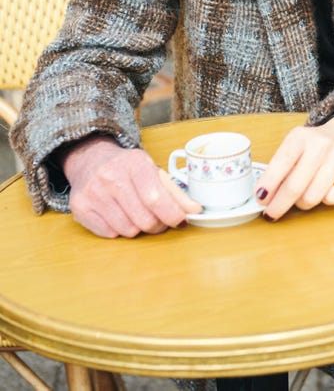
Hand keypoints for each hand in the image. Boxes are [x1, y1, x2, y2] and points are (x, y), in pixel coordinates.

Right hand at [62, 134, 201, 237]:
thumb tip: (194, 211)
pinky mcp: (80, 208)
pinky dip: (119, 230)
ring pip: (128, 230)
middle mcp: (111, 176)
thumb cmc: (127, 168)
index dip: (172, 214)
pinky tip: (118, 215)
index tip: (181, 221)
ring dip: (138, 228)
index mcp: (134, 163)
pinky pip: (110, 234)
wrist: (90, 160)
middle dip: (157, 225)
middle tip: (158, 220)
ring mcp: (93, 193)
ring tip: (136, 213)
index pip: (155, 197)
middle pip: (144, 219)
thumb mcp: (152, 170)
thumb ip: (174, 192)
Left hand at [255, 109, 333, 221]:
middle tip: (271, 213)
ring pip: (312, 197)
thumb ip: (282, 167)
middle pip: (295, 186)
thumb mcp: (297, 146)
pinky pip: (333, 199)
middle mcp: (321, 144)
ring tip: (302, 196)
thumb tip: (265, 196)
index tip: (260, 198)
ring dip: (302, 203)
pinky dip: (325, 199)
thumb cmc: (316, 146)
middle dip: (279, 204)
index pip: (281, 162)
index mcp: (301, 136)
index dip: (269, 183)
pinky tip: (326, 188)